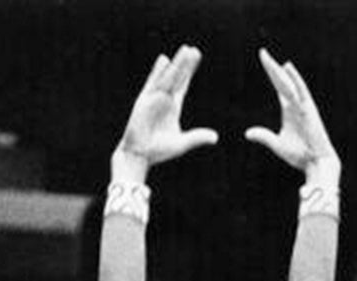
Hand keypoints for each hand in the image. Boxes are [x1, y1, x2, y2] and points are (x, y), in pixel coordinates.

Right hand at [115, 46, 218, 165]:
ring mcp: (154, 99)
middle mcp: (164, 100)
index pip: (183, 85)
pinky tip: (164, 60)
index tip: (195, 59)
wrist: (140, 155)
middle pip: (177, 78)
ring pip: (168, 77)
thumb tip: (215, 137)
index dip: (189, 73)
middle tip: (193, 50)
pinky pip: (153, 83)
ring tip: (185, 49)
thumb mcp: (182, 143)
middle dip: (185, 64)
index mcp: (173, 107)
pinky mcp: (145, 101)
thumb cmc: (158, 151)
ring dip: (177, 63)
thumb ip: (197, 137)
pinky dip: (158, 71)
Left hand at [244, 49, 338, 174]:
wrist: (315, 161)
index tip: (264, 61)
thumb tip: (247, 133)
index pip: (278, 87)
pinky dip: (294, 78)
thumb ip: (263, 136)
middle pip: (282, 81)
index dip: (271, 74)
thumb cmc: (299, 154)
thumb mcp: (276, 144)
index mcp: (288, 110)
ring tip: (269, 59)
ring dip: (279, 71)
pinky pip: (300, 90)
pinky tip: (287, 68)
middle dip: (272, 68)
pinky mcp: (308, 109)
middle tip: (262, 53)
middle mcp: (296, 104)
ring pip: (289, 83)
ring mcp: (303, 105)